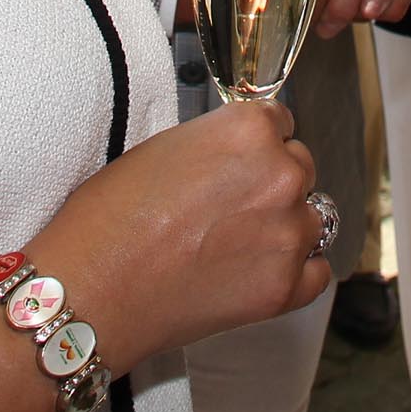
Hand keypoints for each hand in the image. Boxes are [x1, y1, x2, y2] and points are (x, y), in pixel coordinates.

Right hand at [28, 101, 330, 365]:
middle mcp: (280, 176)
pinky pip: (317, 272)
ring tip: (239, 242)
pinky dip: (296, 272)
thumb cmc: (109, 219)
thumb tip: (237, 156)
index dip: (258, 142)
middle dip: (271, 182)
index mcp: (248, 131)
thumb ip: (217, 145)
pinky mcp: (285, 288)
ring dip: (284, 225)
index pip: (281, 122)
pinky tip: (260, 271)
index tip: (244, 159)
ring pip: (312, 217)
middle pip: (300, 167)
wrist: (93, 290)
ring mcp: (288, 234)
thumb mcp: (163, 148)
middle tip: (231, 206)